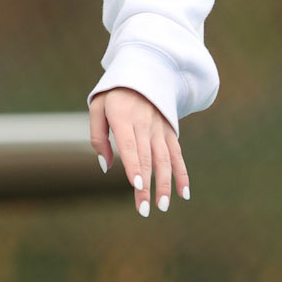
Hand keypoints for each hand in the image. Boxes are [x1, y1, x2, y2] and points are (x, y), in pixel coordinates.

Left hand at [89, 86, 188, 216]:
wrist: (142, 72)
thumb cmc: (114, 94)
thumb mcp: (97, 106)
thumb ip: (97, 136)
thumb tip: (106, 166)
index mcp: (123, 116)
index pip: (129, 145)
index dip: (133, 165)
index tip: (136, 185)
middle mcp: (144, 123)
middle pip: (146, 158)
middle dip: (146, 186)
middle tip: (144, 209)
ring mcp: (159, 128)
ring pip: (164, 160)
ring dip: (164, 184)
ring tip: (162, 206)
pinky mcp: (170, 132)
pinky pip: (177, 155)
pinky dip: (182, 174)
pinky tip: (183, 193)